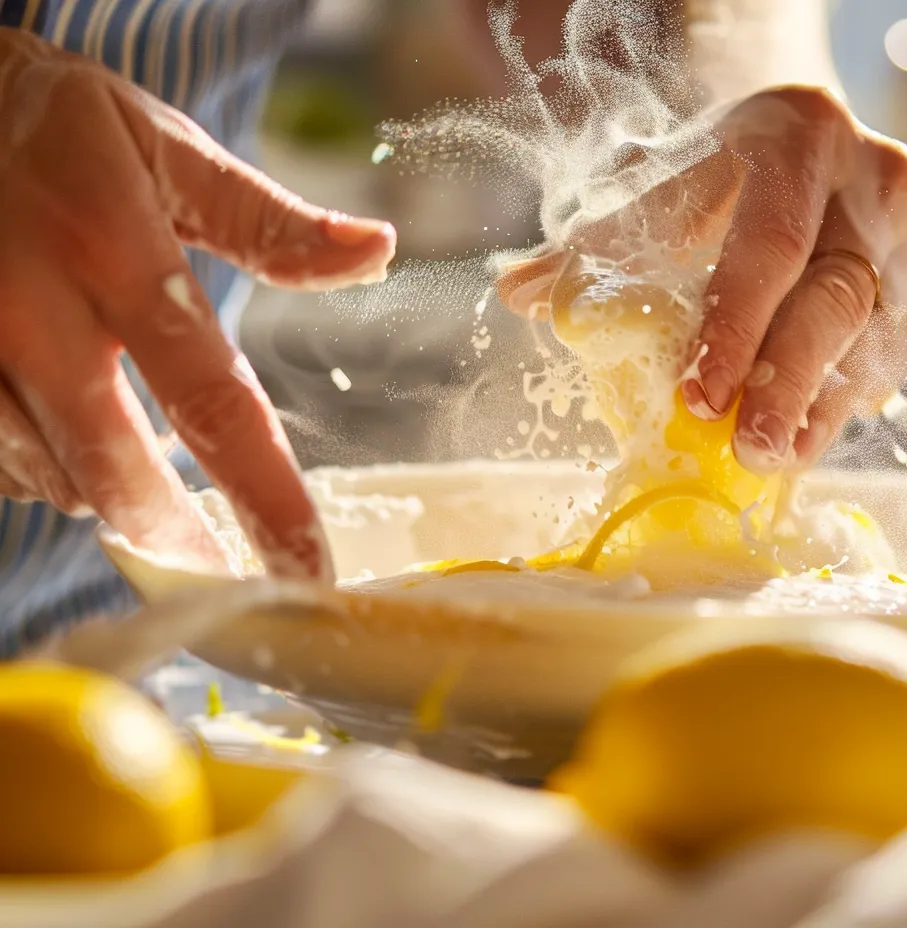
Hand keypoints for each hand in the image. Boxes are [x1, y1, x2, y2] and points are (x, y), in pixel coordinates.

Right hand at [0, 28, 395, 581]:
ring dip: (109, 495)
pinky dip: (47, 467)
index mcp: (119, 255)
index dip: (265, 499)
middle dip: (175, 538)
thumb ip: (274, 224)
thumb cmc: (64, 129)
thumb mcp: (173, 154)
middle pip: (113, 470)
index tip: (306, 569)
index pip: (213, 402)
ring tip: (144, 481)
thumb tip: (378, 248)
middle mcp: (33, 311)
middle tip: (222, 571)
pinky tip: (71, 438)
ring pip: (50, 476)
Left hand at [498, 86, 906, 473]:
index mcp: (797, 135)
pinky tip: (812, 434)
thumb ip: (593, 243)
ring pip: (871, 334)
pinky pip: (895, 351)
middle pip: (832, 295)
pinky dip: (850, 397)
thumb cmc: (719, 174)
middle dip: (784, 380)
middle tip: (745, 446)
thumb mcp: (657, 187)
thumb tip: (516, 292)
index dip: (732, 326)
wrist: (800, 148)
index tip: (697, 397)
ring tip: (773, 460)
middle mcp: (871, 177)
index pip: (767, 243)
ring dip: (820, 404)